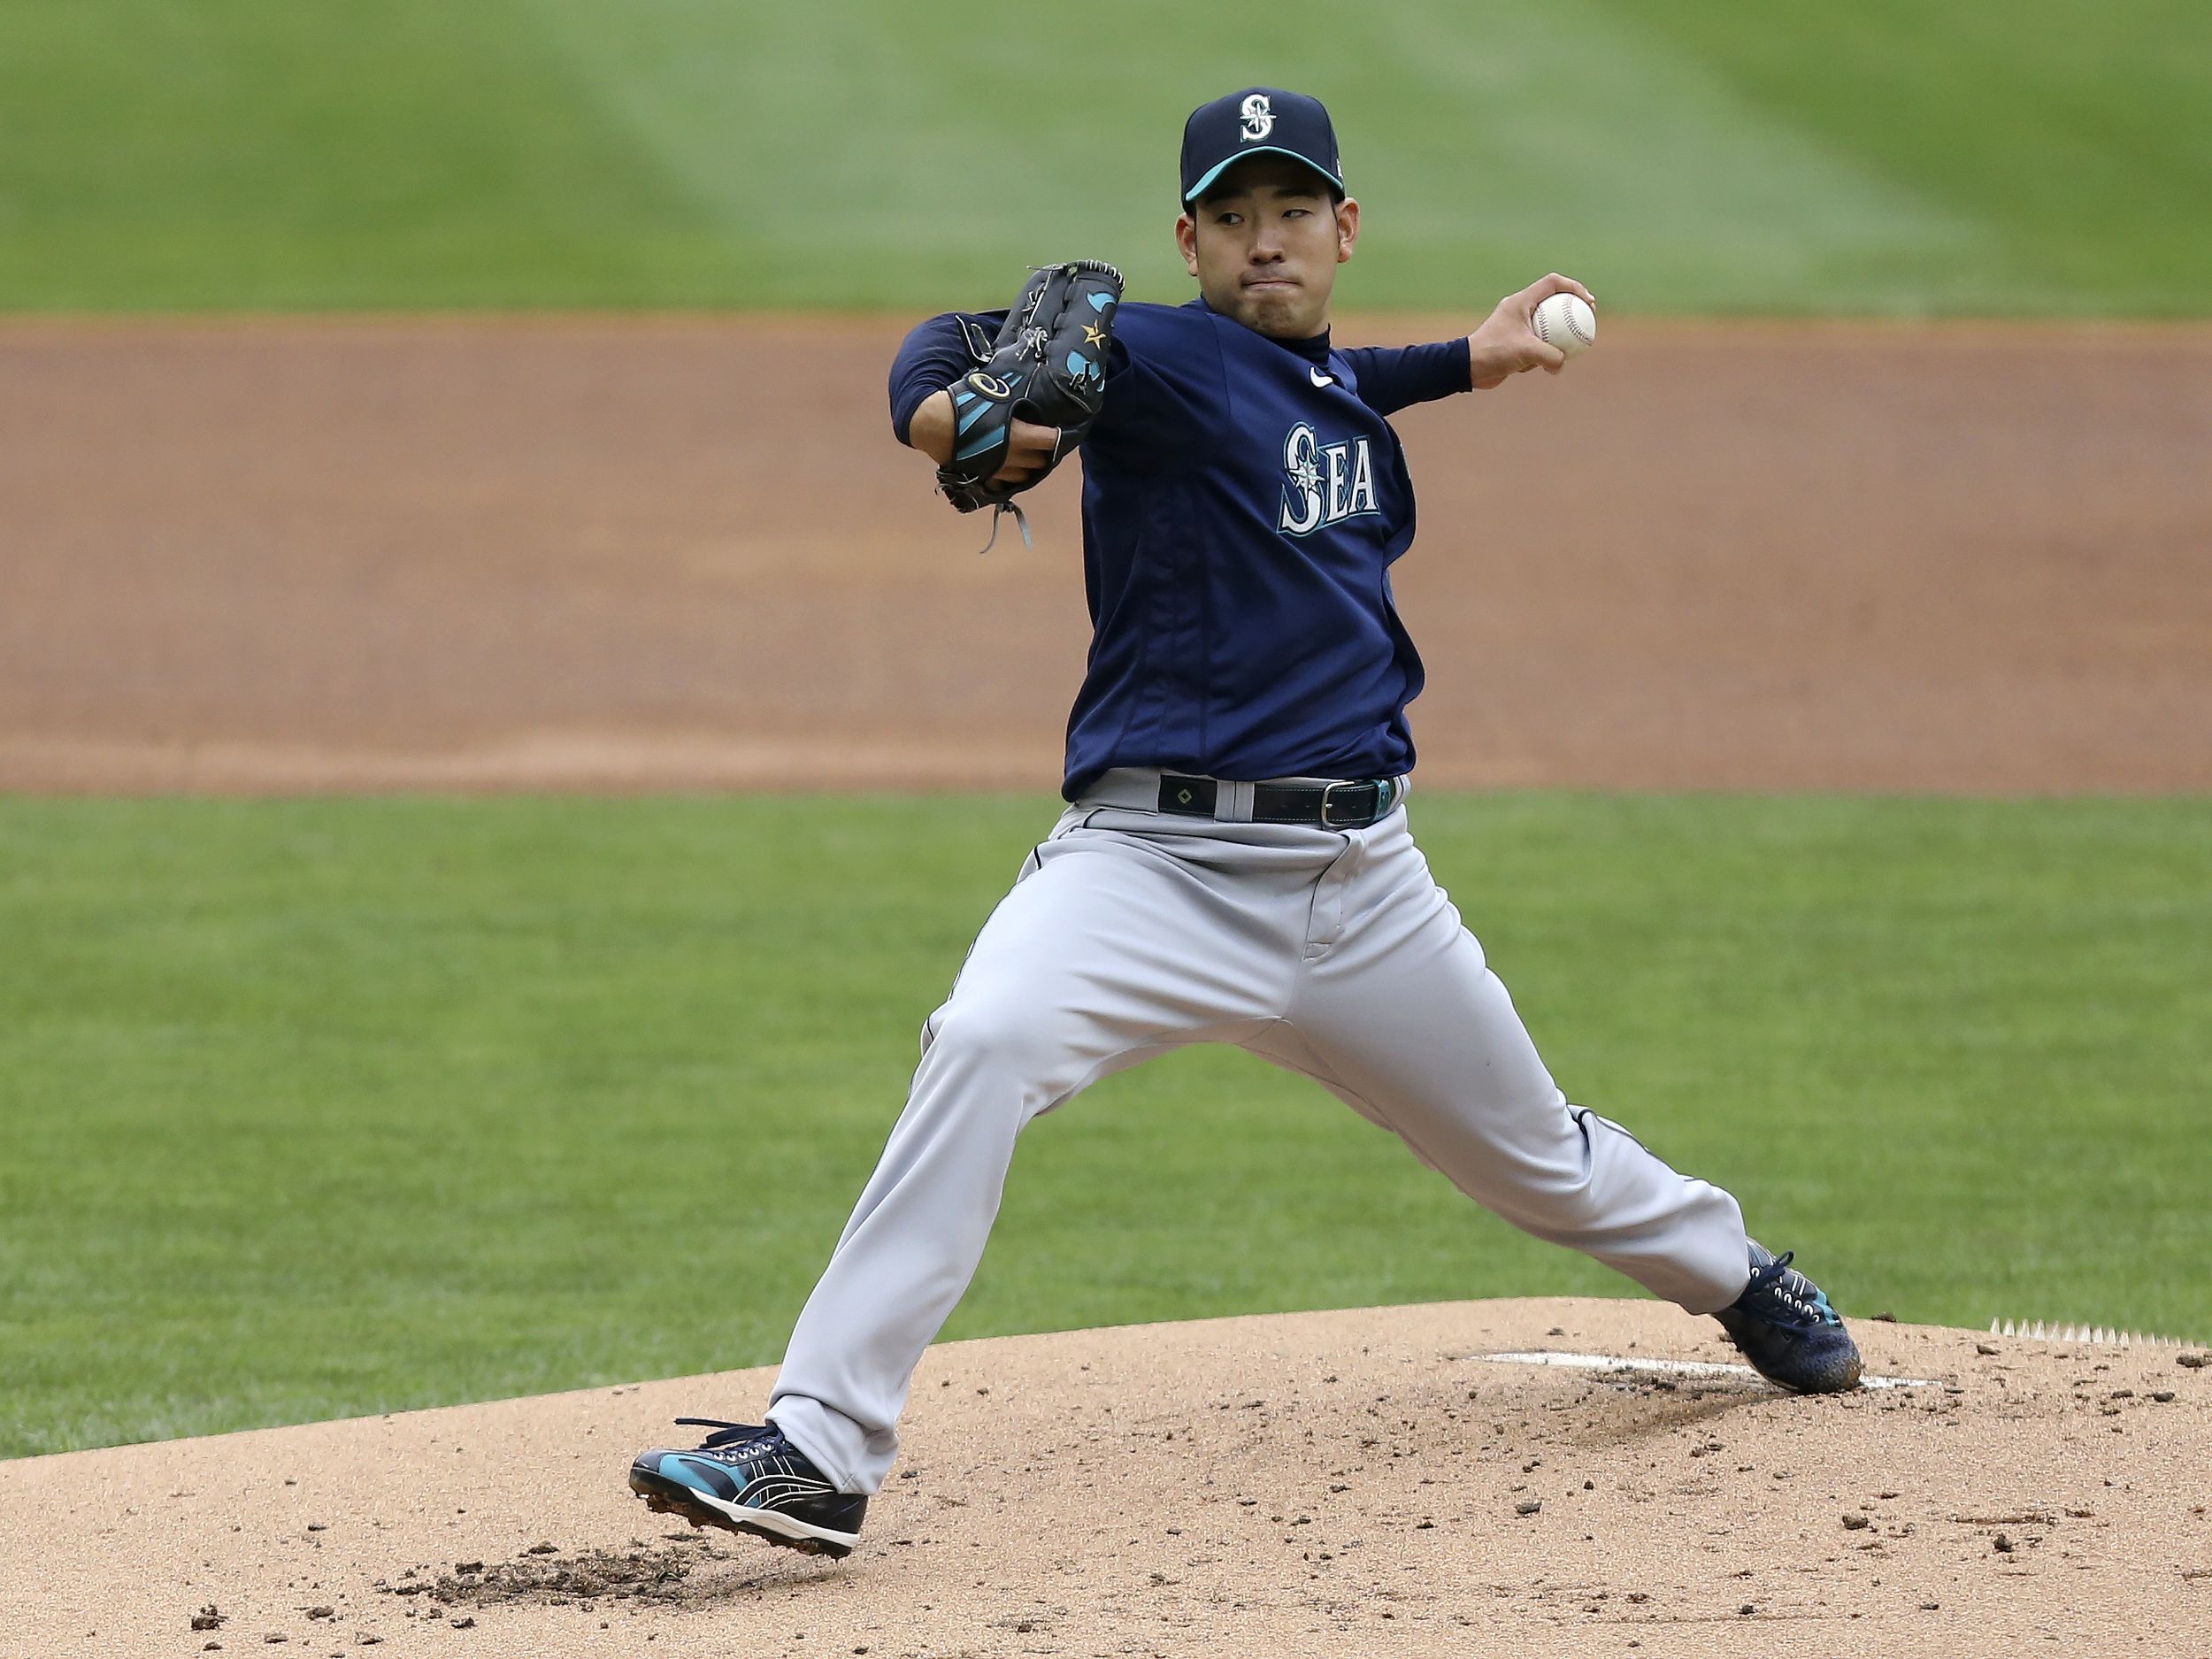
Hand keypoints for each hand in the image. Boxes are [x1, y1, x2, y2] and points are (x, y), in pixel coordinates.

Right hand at [907, 390, 1065, 482]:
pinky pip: (1004, 483)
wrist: (933, 424)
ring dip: (1030, 467)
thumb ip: (1012, 391)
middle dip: (1046, 452)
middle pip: (1041, 461)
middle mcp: (1013, 456)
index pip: (1052, 440)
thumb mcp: (993, 391)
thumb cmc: (965, 403)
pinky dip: (1010, 477)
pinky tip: (1008, 467)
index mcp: (1019, 435)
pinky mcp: (984, 477)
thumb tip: (1027, 372)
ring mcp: (998, 470)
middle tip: (1045, 442)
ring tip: (1028, 455)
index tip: (1062, 430)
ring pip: (1025, 476)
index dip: (1059, 436)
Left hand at [1467, 272, 1596, 389]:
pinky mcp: (1517, 342)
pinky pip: (1539, 342)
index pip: (1553, 282)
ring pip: (1548, 324)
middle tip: (1587, 320)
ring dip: (1560, 335)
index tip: (1588, 302)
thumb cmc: (1493, 353)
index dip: (1574, 287)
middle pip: (1554, 301)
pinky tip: (1549, 367)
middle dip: (1572, 309)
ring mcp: (1518, 325)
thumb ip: (1550, 356)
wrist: (1467, 368)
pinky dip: (1546, 352)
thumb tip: (1563, 364)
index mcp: (1521, 301)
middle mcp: (1520, 309)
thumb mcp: (1525, 353)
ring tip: (1573, 347)